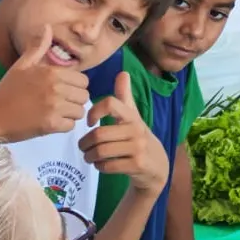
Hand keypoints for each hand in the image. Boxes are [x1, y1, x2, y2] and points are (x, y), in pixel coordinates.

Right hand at [0, 25, 89, 141]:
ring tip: (53, 113)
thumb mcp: (22, 65)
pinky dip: (63, 126)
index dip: (74, 87)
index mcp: (52, 72)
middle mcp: (56, 88)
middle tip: (57, 104)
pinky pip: (71, 126)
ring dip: (69, 114)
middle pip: (84, 96)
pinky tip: (49, 123)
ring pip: (79, 111)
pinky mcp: (50, 125)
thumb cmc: (7, 91)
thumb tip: (48, 26)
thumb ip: (38, 47)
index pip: (83, 80)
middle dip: (74, 101)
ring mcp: (54, 107)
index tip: (61, 91)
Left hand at [80, 71, 168, 194]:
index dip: (94, 111)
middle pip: (99, 133)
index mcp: (132, 116)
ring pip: (101, 151)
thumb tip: (122, 72)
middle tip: (83, 147)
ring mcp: (137, 148)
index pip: (110, 104)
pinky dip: (99, 166)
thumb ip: (124, 96)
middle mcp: (136, 129)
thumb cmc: (138, 138)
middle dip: (85, 143)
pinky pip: (108, 166)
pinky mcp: (136, 165)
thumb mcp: (133, 116)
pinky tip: (100, 165)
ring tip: (89, 156)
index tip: (89, 122)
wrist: (157, 165)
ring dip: (89, 156)